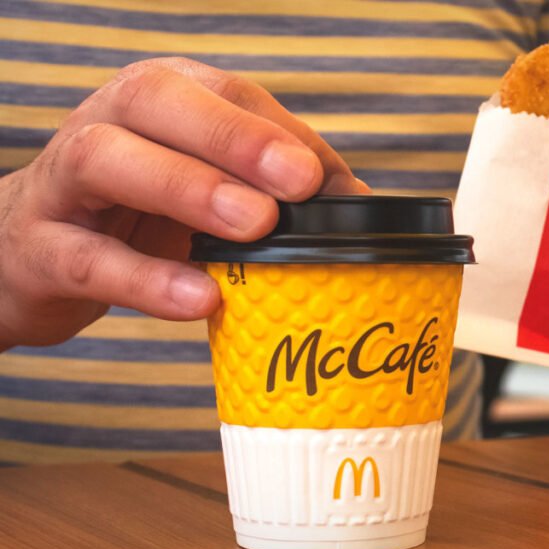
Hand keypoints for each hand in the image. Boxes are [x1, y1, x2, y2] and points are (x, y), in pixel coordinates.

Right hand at [0, 58, 368, 349]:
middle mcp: (107, 121)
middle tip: (300, 184)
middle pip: (160, 101)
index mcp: (160, 99)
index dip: (280, 133)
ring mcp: (64, 182)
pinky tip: (201, 298)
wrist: (31, 256)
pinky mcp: (38, 249)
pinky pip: (89, 258)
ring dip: (190, 189)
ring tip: (256, 227)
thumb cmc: (137, 215)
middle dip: (236, 139)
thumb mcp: (206, 189)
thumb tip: (360, 206)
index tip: (326, 179)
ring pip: (111, 161)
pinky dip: (146, 280)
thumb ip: (273, 188)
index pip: (227, 94)